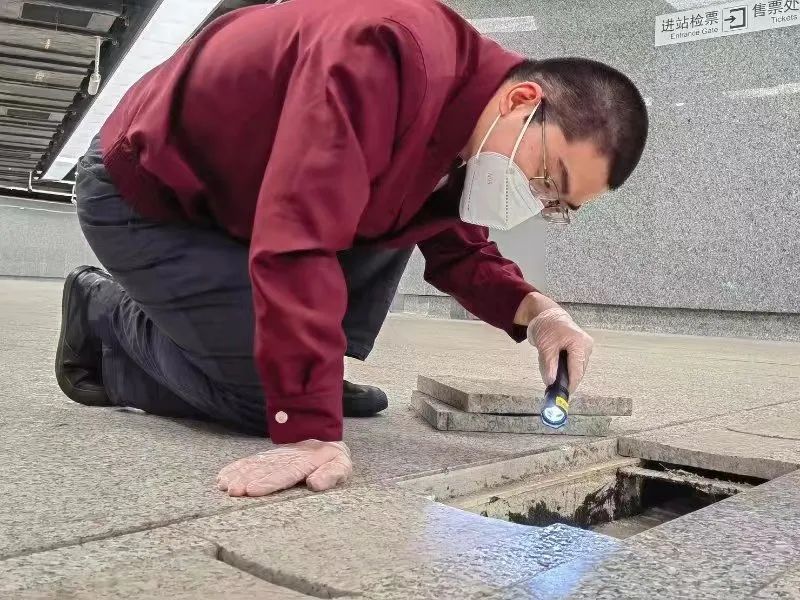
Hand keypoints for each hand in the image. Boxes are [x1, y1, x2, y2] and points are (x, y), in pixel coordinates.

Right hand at [217, 439, 351, 496]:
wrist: (324, 435)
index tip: (252, 490)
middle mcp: (286, 460)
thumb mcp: (341, 466)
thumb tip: (315, 484)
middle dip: (247, 480)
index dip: (268, 482)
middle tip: (232, 491)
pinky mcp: (268, 457)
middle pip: (265, 470)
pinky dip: (236, 468)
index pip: (284, 474)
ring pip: (254, 465)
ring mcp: (275, 457)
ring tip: (223, 485)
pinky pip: (250, 461)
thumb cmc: (333, 458)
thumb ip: (331, 474)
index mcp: (304, 463)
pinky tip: (223, 476)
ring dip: (238, 474)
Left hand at [527, 306, 592, 392]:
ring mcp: (586, 347)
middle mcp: (586, 346)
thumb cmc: (547, 327)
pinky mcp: (582, 348)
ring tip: (553, 376)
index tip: (563, 394)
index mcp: (579, 344)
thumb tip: (551, 382)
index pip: (577, 369)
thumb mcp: (545, 347)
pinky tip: (557, 368)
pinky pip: (575, 362)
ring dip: (566, 373)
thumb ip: (549, 365)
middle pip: (579, 370)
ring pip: (577, 367)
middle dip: (567, 379)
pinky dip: (566, 367)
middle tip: (554, 387)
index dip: (571, 383)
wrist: (547, 315)